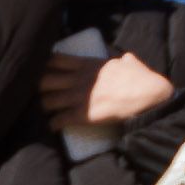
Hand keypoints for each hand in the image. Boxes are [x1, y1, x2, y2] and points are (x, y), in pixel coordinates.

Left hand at [37, 49, 173, 131]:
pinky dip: (52, 124)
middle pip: (45, 80)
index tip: (41, 69)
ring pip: (47, 101)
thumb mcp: (128, 62)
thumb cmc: (140, 78)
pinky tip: (52, 126)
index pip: (57, 60)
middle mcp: (79, 79)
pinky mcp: (82, 115)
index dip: (45, 65)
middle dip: (38, 87)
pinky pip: (58, 120)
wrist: (147, 96)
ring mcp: (78, 97)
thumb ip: (121, 60)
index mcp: (88, 65)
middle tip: (39, 93)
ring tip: (45, 111)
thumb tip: (125, 59)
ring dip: (44, 106)